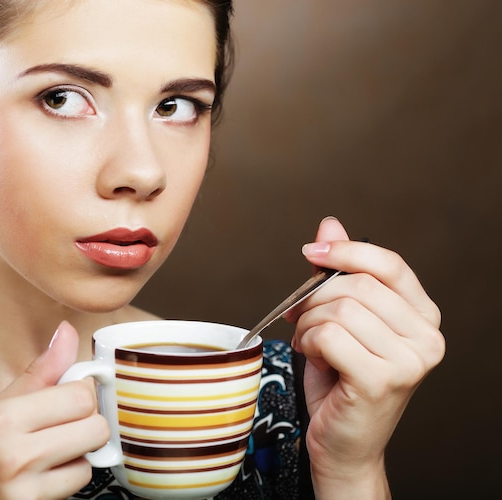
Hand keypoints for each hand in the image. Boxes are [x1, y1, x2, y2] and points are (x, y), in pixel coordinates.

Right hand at [0, 321, 108, 499]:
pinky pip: (77, 486)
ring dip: (78, 456)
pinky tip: (43, 477)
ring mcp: (23, 489)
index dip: (82, 394)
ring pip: (90, 459)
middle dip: (86, 425)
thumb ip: (41, 371)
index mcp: (4, 418)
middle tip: (62, 427)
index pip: (81, 395)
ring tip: (48, 455)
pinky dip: (68, 480)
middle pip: (96, 427)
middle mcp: (14, 454)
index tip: (69, 398)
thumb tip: (68, 330)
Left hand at [286, 217, 444, 498]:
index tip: (312, 252)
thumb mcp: (341, 318)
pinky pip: (328, 335)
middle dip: (314, 298)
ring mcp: (409, 362)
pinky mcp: (382, 381)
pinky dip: (307, 342)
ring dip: (309, 324)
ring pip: (340, 309)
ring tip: (309, 343)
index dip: (346, 251)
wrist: (344, 442)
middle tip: (301, 318)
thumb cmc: (342, 380)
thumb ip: (341, 272)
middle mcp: (427, 338)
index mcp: (423, 317)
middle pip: (358, 285)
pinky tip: (310, 356)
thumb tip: (330, 224)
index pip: (390, 264)